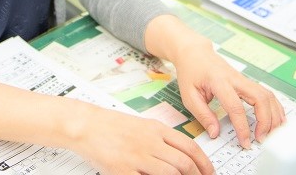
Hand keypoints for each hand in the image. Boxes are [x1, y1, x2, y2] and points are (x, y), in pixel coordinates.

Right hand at [69, 104, 213, 174]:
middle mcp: (150, 142)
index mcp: (156, 129)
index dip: (204, 163)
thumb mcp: (141, 125)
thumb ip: (160, 139)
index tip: (209, 173)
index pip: (190, 147)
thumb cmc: (111, 125)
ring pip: (171, 174)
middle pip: (184, 164)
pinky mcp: (123, 170)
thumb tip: (181, 156)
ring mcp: (137, 157)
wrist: (85, 124)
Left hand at [171, 36, 285, 147]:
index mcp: (219, 82)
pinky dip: (274, 107)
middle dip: (265, 121)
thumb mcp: (189, 95)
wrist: (195, 53)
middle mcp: (236, 79)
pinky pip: (266, 93)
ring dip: (273, 115)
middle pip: (260, 98)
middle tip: (261, 139)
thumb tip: (215, 133)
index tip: (245, 143)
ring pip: (267, 95)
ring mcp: (243, 79)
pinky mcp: (247, 82)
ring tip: (271, 133)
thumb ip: (203, 115)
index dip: (243, 127)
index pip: (236, 107)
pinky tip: (276, 120)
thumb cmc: (191, 72)